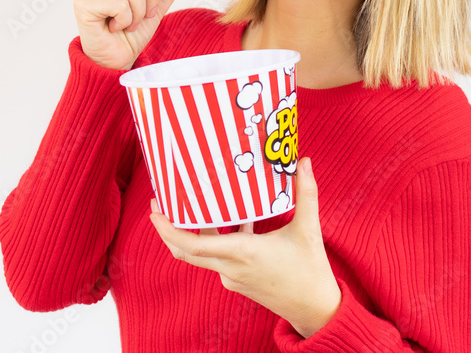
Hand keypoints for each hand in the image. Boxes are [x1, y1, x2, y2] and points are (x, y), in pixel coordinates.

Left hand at [150, 157, 341, 338]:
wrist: (315, 309)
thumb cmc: (311, 271)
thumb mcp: (309, 229)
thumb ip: (307, 192)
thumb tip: (304, 160)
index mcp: (242, 253)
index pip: (193, 244)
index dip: (169, 229)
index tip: (156, 211)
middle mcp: (230, 267)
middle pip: (185, 251)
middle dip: (168, 228)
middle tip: (160, 203)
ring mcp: (232, 277)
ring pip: (202, 252)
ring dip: (195, 230)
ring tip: (196, 203)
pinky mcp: (238, 281)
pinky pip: (218, 258)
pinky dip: (218, 238)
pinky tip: (237, 218)